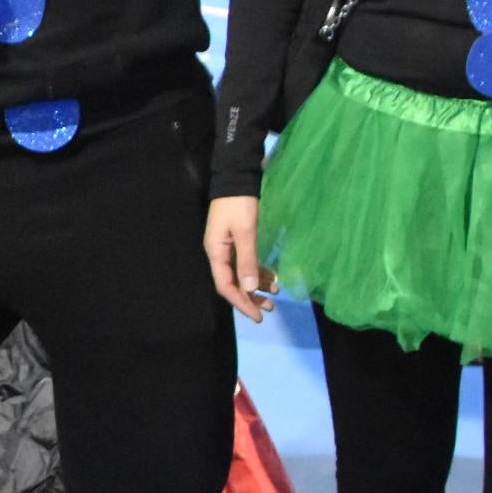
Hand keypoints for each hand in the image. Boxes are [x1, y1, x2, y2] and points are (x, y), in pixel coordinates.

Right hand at [205, 195, 273, 321]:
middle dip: (250, 297)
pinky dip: (258, 271)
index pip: (226, 285)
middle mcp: (219, 252)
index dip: (241, 302)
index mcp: (216, 252)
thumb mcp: (245, 231)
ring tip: (275, 294)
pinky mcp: (237, 240)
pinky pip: (247, 262)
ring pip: (241, 273)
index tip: (258, 315)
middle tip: (269, 308)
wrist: (236, 177)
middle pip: (233, 282)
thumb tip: (251, 288)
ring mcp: (228, 247)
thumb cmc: (239, 204)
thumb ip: (247, 260)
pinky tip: (272, 277)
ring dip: (257, 284)